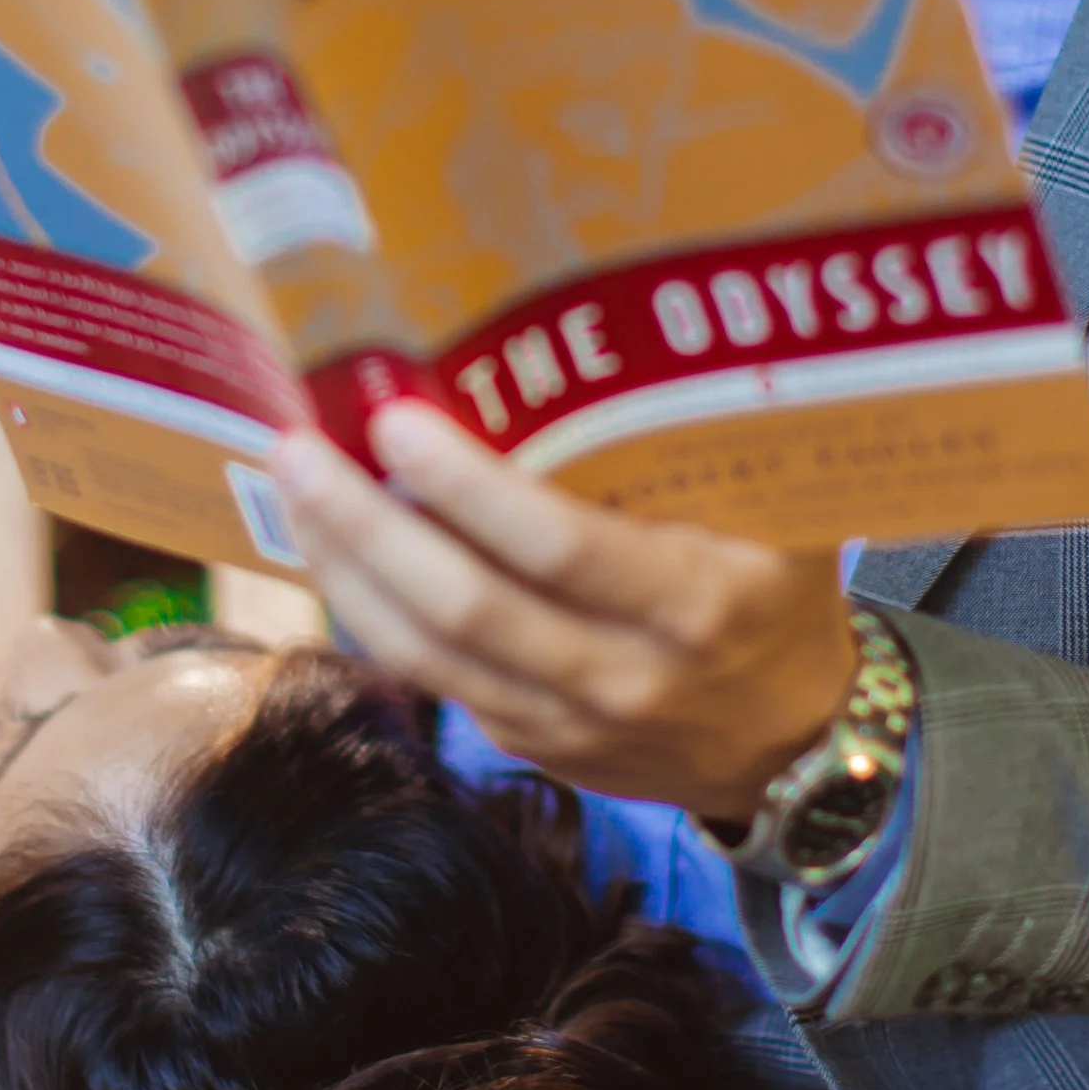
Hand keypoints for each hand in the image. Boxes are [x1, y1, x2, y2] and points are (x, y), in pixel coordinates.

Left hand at [270, 400, 858, 819]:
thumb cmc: (776, 596)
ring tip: (294, 493)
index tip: (398, 423)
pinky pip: (432, 680)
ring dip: (348, 571)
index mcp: (693, 602)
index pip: (558, 547)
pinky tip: (336, 554)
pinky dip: (373, 616)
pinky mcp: (529, 747)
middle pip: (467, 607)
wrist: (794, 742)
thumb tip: (595, 342)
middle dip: (369, 526)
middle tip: (301, 449)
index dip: (467, 488)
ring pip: (428, 655)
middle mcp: (625, 674)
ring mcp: (568, 724)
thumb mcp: (777, 519)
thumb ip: (697, 453)